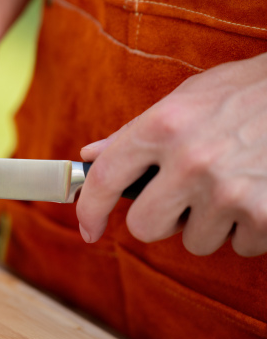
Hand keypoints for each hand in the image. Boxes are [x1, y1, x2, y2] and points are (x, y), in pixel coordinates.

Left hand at [77, 52, 266, 255]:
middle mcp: (190, 161)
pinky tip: (259, 193)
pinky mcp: (265, 215)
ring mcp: (229, 191)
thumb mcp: (187, 98)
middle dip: (161, 219)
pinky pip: (240, 245)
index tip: (89, 228)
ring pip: (195, 241)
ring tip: (233, 185)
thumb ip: (134, 132)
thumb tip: (91, 156)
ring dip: (210, 223)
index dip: (90, 210)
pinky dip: (248, 228)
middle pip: (145, 226)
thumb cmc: (248, 92)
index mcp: (163, 126)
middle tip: (185, 198)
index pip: (105, 179)